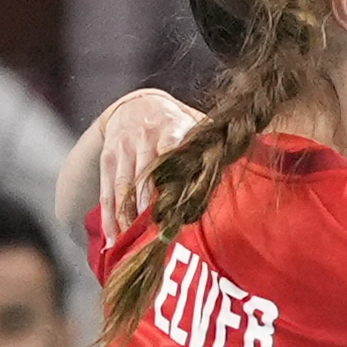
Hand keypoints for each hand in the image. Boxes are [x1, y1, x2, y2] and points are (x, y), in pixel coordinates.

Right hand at [97, 89, 204, 244]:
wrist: (135, 104)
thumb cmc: (174, 122)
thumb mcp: (193, 123)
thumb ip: (210, 144)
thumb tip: (240, 155)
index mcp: (170, 128)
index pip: (171, 151)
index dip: (170, 177)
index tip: (174, 203)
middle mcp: (143, 138)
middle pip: (143, 176)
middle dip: (146, 206)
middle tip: (153, 234)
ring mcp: (123, 150)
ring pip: (122, 188)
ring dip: (125, 217)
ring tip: (131, 242)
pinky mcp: (108, 160)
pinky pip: (106, 192)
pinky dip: (108, 217)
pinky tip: (111, 238)